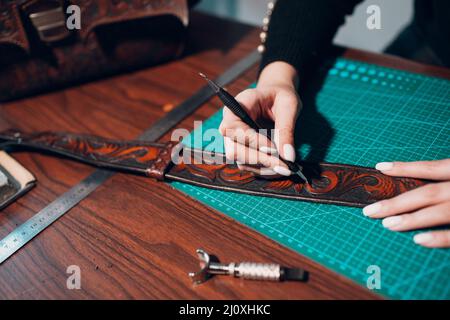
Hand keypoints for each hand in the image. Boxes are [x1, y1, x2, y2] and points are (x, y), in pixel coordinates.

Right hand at [219, 61, 300, 175]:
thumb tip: (288, 157)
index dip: (252, 140)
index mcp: (236, 106)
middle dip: (260, 159)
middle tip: (285, 166)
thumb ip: (286, 129)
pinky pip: (249, 166)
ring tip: (286, 166)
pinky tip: (281, 166)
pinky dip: (265, 169)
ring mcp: (234, 140)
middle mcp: (230, 125)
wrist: (276, 97)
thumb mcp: (288, 106)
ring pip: (241, 162)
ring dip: (264, 167)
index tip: (274, 149)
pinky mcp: (242, 151)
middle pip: (234, 150)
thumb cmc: (280, 96)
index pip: (234, 128)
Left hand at [363, 159, 449, 247]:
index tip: (379, 167)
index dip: (406, 168)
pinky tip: (418, 239)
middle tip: (369, 211)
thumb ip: (447, 179)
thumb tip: (423, 188)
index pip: (432, 169)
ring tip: (387, 224)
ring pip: (439, 212)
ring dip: (412, 218)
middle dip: (397, 202)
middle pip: (427, 194)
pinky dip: (438, 237)